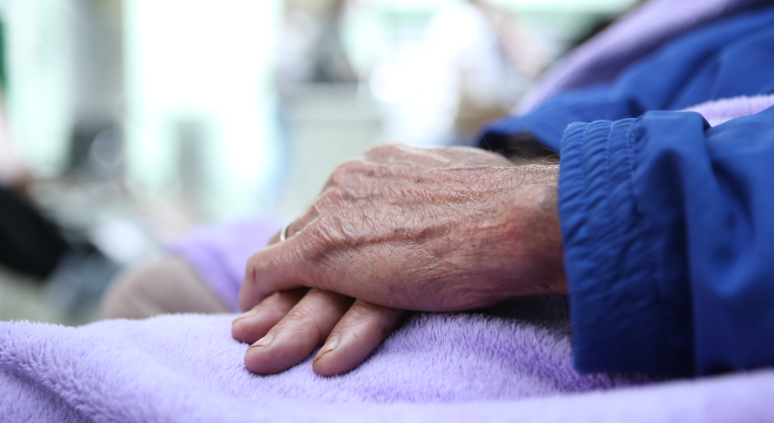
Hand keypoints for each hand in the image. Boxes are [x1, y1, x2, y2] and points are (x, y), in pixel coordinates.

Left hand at [232, 144, 565, 375]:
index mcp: (387, 165)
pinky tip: (256, 328)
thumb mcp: (469, 190)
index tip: (327, 272)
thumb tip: (452, 207)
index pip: (341, 206)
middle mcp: (353, 180)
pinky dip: (262, 300)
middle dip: (290, 274)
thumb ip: (443, 196)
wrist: (518, 222)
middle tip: (268, 308)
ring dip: (271, 305)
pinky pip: (273, 273)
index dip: (330, 243)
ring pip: (287, 260)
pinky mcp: (327, 247)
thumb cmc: (513, 212)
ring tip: (253, 340)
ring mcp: (338, 211)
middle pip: (307, 231)